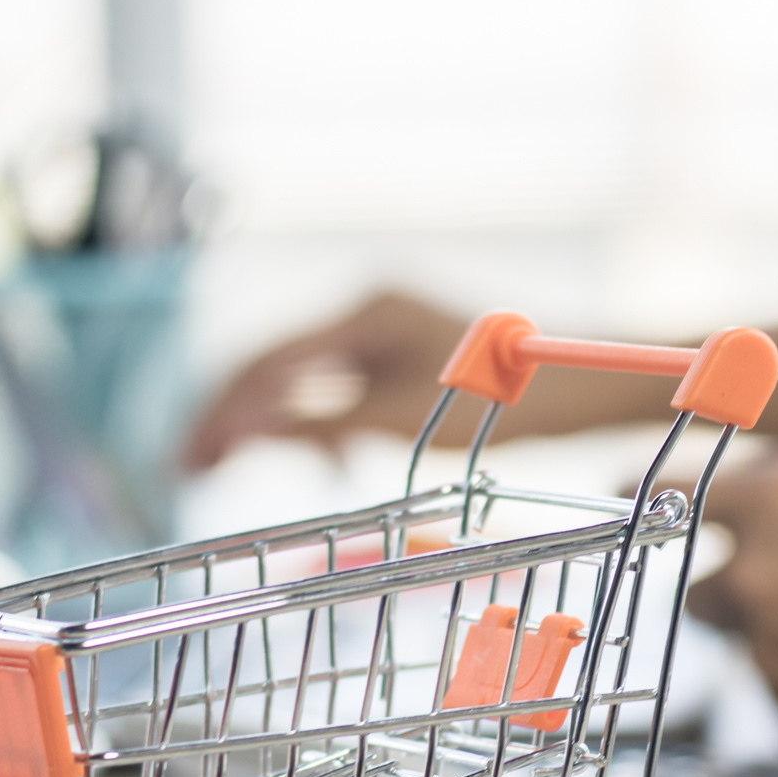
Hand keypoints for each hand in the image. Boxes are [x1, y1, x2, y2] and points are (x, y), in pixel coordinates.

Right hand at [187, 290, 671, 468]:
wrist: (588, 375)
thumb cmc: (514, 398)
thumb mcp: (408, 420)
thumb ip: (324, 422)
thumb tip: (244, 429)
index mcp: (364, 309)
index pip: (266, 361)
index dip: (221, 412)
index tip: (189, 458)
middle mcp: (367, 307)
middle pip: (274, 363)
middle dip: (231, 416)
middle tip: (192, 469)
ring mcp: (385, 326)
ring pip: (302, 376)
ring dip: (268, 422)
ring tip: (233, 467)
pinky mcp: (404, 349)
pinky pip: (338, 383)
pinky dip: (317, 421)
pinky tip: (327, 461)